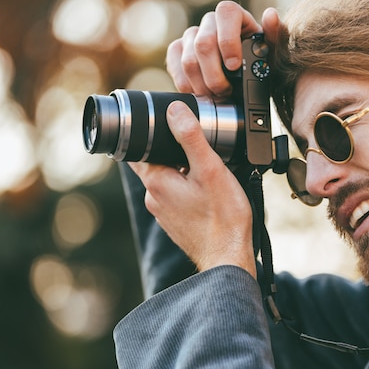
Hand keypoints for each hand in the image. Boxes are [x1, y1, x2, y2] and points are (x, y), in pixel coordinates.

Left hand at [129, 101, 256, 278]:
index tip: (170, 125)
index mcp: (156, 180)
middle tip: (196, 145)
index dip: (153, 133)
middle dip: (170, 151)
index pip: (140, 147)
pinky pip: (176, 197)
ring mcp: (163, 213)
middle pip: (154, 162)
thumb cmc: (223, 218)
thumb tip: (174, 110)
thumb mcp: (210, 169)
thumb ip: (191, 137)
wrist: (228, 258)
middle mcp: (154, 198)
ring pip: (167, 180)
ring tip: (206, 169)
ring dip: (181, 171)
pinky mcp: (175, 223)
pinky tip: (207, 192)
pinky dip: (187, 189)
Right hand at [166, 1, 282, 96]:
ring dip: (203, 85)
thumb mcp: (273, 54)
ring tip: (217, 96)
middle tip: (226, 91)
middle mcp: (210, 22)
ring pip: (188, 60)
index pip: (226, 13)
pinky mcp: (177, 51)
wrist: (244, 80)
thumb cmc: (259, 64)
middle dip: (215, 74)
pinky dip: (187, 85)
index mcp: (234, 16)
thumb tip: (270, 16)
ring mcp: (191, 36)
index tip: (235, 66)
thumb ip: (276, 36)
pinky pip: (174, 66)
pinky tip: (201, 93)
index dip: (228, 40)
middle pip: (203, 43)